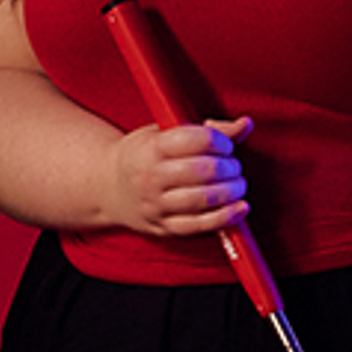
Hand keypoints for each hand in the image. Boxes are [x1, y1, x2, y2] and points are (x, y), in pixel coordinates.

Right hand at [105, 114, 251, 240]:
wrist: (106, 187)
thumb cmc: (142, 156)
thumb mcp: (164, 134)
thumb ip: (208, 130)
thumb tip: (244, 125)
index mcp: (151, 148)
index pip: (197, 140)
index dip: (221, 141)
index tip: (225, 145)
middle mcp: (151, 177)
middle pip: (204, 171)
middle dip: (230, 167)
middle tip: (232, 166)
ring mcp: (156, 205)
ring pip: (204, 199)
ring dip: (231, 191)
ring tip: (236, 184)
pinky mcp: (163, 227)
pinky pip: (199, 225)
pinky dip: (226, 217)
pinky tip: (240, 207)